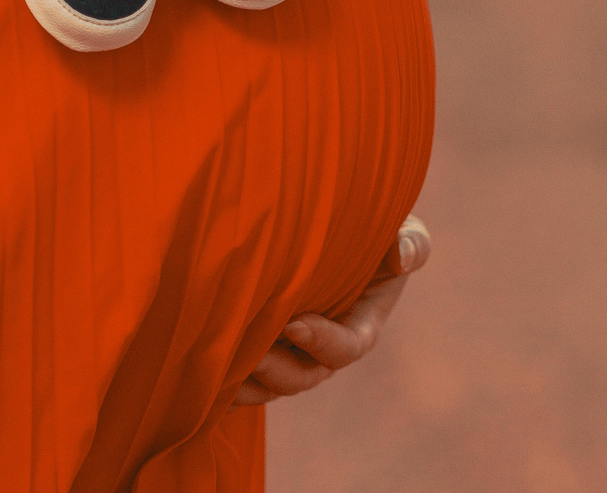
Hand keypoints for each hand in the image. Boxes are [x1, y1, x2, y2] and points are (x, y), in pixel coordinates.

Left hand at [233, 214, 431, 406]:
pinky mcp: (259, 348)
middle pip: (303, 377)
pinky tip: (198, 364)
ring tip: (219, 364)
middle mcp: (323, 347)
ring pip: (268, 384)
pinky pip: (242, 379)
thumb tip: (402, 256)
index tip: (293, 322)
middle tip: (249, 350)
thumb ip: (409, 240)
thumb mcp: (401, 226)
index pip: (346, 348)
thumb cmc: (371, 224)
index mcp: (360, 325)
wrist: (326, 222)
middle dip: (276, 369)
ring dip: (246, 380)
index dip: (321, 341)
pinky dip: (223, 378)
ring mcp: (291, 352)